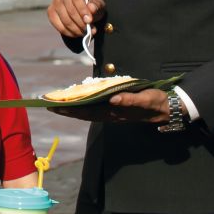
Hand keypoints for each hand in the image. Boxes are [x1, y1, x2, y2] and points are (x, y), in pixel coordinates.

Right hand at [47, 0, 104, 37]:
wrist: (81, 8)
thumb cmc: (91, 6)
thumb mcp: (98, 4)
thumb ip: (96, 6)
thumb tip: (91, 9)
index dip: (83, 10)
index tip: (89, 21)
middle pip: (71, 11)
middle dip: (81, 23)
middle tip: (89, 30)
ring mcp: (55, 3)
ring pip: (65, 20)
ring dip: (76, 30)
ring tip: (85, 33)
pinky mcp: (51, 13)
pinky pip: (59, 26)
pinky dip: (69, 33)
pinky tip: (76, 34)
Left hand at [48, 88, 169, 123]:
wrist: (165, 109)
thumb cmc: (155, 102)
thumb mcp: (146, 99)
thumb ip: (130, 100)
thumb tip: (113, 99)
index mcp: (114, 112)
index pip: (87, 111)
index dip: (70, 108)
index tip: (55, 105)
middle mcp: (110, 114)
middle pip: (83, 112)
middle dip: (65, 109)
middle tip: (47, 104)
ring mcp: (111, 113)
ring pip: (87, 112)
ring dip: (71, 108)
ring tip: (55, 103)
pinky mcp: (114, 110)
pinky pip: (94, 109)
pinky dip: (82, 106)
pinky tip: (75, 102)